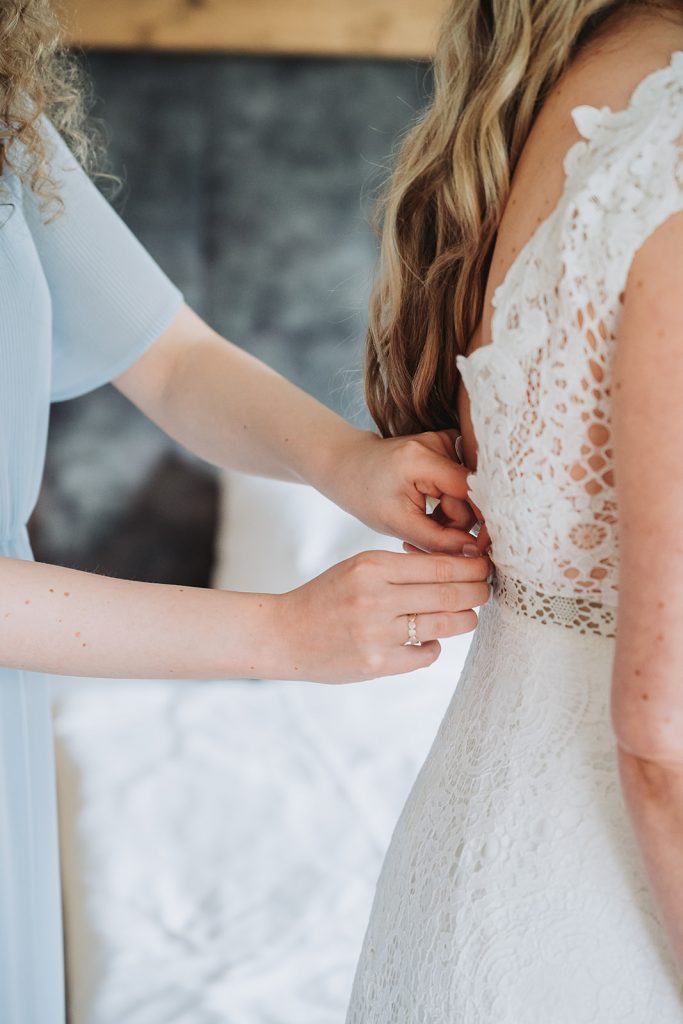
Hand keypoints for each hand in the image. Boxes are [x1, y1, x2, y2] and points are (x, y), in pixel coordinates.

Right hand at [271, 548, 492, 683]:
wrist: (285, 633)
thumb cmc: (327, 596)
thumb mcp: (359, 568)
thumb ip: (401, 569)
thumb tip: (457, 571)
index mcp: (373, 566)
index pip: (440, 565)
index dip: (472, 567)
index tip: (485, 568)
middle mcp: (376, 598)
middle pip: (450, 594)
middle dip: (478, 592)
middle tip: (486, 591)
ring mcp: (377, 634)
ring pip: (444, 625)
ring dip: (465, 620)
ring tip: (468, 616)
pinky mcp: (377, 664)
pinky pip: (426, 655)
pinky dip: (434, 647)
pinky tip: (428, 640)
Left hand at [321, 428, 484, 555]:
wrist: (350, 466)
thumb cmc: (365, 494)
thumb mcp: (397, 524)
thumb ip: (438, 540)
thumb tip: (476, 553)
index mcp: (423, 458)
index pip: (473, 492)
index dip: (481, 524)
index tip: (477, 550)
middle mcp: (440, 442)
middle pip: (472, 496)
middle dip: (457, 525)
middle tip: (429, 541)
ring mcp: (447, 441)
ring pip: (470, 494)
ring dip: (452, 516)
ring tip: (424, 525)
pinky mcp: (449, 446)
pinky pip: (464, 485)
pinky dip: (451, 504)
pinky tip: (431, 511)